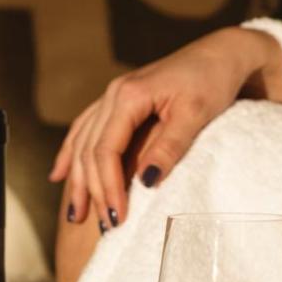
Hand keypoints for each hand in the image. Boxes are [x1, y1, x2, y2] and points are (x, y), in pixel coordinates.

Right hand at [49, 27, 281, 227]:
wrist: (222, 54)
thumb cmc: (213, 81)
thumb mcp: (196, 114)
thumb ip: (169, 147)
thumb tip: (145, 182)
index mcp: (129, 96)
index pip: (106, 149)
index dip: (108, 186)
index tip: (118, 217)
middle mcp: (113, 94)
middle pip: (90, 149)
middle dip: (94, 191)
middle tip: (105, 227)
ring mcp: (113, 96)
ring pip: (82, 142)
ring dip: (78, 179)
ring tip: (76, 214)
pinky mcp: (119, 101)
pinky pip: (85, 129)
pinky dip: (71, 153)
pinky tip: (60, 175)